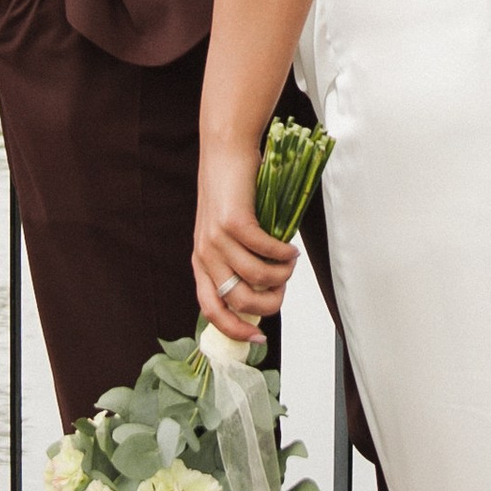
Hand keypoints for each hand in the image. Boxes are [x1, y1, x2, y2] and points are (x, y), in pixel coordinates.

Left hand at [192, 143, 297, 347]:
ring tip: (290, 264)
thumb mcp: (227, 234)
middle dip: (268, 304)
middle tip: (284, 290)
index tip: (259, 339)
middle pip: (238, 300)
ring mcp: (216, 238)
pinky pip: (264, 251)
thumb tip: (265, 293)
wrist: (225, 152)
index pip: (211, 310)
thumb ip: (239, 263)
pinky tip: (290, 249)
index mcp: (201, 262)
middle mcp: (204, 254)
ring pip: (255, 278)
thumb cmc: (231, 193)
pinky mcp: (233, 221)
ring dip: (281, 277)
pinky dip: (283, 255)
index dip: (235, 329)